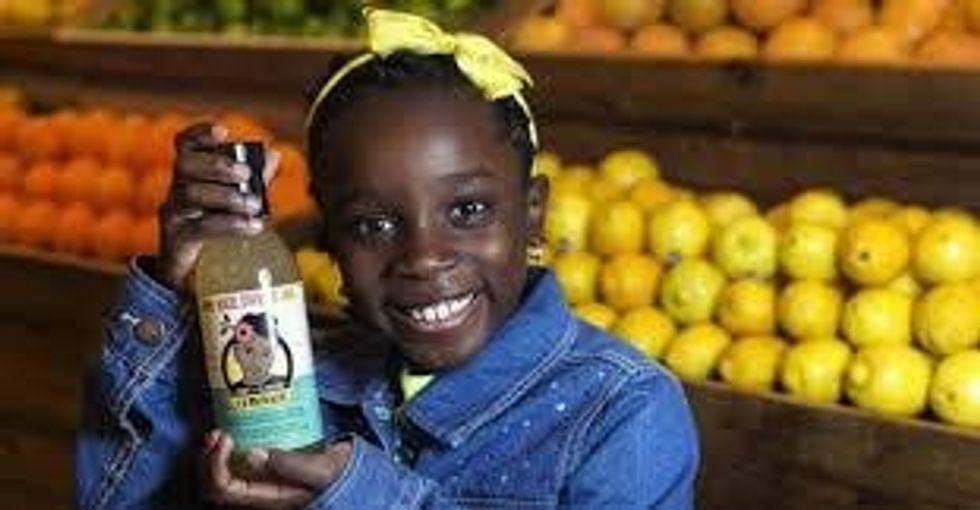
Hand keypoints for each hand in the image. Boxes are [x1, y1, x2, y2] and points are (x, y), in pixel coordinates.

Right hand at [157, 123, 280, 290]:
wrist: (194, 275)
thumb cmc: (216, 230)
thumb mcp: (238, 201)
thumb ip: (255, 179)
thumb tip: (274, 154)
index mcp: (191, 176)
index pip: (185, 145)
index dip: (199, 133)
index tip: (223, 132)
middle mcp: (177, 190)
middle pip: (185, 165)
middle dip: (217, 165)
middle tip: (246, 175)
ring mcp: (175, 215)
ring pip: (191, 194)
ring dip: (228, 196)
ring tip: (255, 205)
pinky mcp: (178, 240)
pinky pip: (201, 227)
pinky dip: (230, 224)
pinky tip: (253, 226)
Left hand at [203, 430, 351, 509]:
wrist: (348, 474)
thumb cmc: (335, 475)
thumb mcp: (318, 471)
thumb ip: (288, 464)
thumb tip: (250, 454)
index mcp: (265, 498)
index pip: (224, 489)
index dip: (215, 464)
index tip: (227, 437)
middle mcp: (256, 493)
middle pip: (214, 483)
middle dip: (208, 457)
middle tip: (217, 432)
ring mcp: (257, 482)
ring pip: (220, 474)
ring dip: (213, 453)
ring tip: (220, 432)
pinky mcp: (263, 469)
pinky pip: (233, 464)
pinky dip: (227, 450)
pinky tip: (234, 434)